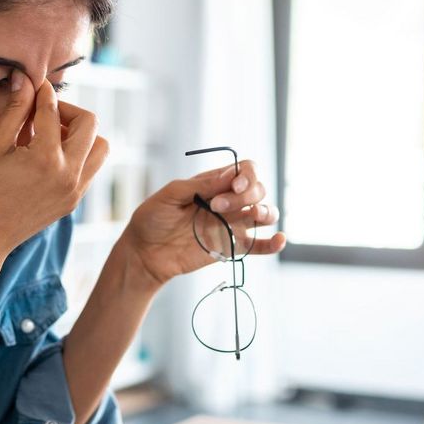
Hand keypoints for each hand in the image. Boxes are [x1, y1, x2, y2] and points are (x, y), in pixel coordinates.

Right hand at [0, 72, 109, 262]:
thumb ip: (14, 112)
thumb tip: (25, 79)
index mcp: (46, 158)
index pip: (53, 110)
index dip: (42, 92)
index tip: (34, 85)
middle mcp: (69, 175)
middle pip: (90, 124)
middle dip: (68, 111)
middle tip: (44, 113)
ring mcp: (75, 191)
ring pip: (100, 147)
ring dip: (81, 134)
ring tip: (51, 135)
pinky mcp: (74, 202)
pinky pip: (90, 168)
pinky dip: (78, 154)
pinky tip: (50, 155)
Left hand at [120, 160, 286, 287]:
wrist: (144, 253)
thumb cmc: (152, 219)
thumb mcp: (170, 196)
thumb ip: (199, 185)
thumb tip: (229, 176)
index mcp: (214, 183)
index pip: (245, 170)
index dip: (247, 175)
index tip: (233, 185)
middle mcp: (228, 201)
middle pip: (258, 189)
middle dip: (245, 194)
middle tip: (217, 206)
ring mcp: (232, 224)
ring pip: (265, 213)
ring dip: (266, 211)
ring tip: (254, 215)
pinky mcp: (232, 247)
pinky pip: (260, 245)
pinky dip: (273, 243)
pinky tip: (279, 240)